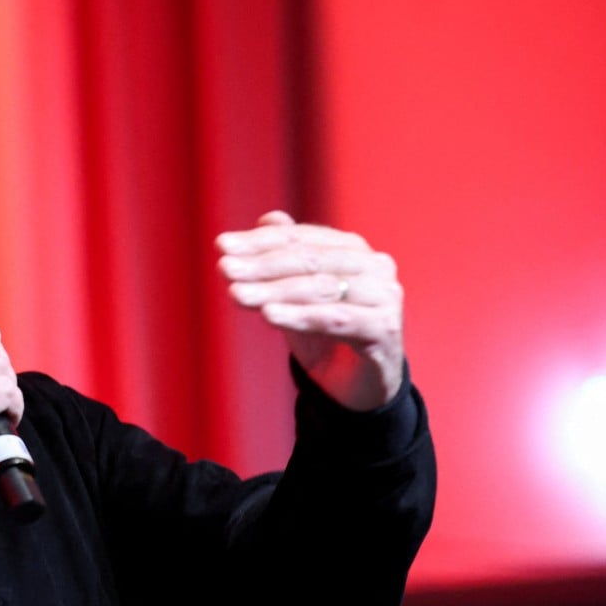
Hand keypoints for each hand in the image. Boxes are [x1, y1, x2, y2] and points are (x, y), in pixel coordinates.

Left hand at [216, 211, 403, 410]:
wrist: (354, 388)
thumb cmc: (324, 337)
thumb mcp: (296, 296)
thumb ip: (286, 258)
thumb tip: (267, 218)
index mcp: (352, 249)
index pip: (301, 238)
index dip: (260, 241)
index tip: (221, 246)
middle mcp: (374, 266)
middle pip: (310, 260)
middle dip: (261, 265)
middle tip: (224, 268)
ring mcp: (384, 296)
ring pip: (320, 288)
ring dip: (273, 291)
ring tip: (236, 294)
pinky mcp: (385, 328)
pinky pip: (335, 319)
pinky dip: (299, 316)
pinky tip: (268, 315)